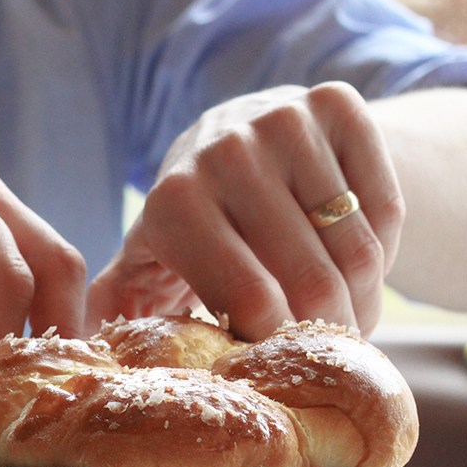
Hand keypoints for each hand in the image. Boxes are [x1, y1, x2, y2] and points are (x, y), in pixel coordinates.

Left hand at [87, 83, 404, 339]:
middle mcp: (225, 153)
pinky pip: (386, 210)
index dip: (276, 347)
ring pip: (358, 252)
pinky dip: (384, 250)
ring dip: (364, 301)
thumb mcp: (144, 259)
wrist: (241, 132)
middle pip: (311, 283)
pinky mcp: (337, 103)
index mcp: (172, 204)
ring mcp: (284, 121)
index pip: (249, 302)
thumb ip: (114, 306)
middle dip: (328, 335)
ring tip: (348, 317)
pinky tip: (353, 259)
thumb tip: (79, 353)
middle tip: (329, 352)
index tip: (281, 363)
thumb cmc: (193, 221)